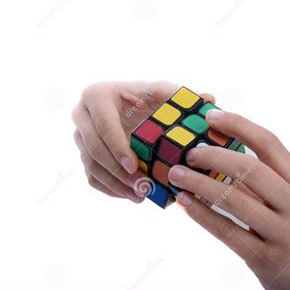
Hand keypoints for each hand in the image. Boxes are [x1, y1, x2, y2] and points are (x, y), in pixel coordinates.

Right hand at [72, 81, 213, 202]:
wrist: (136, 109)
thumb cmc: (152, 99)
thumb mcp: (165, 93)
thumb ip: (183, 95)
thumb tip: (209, 98)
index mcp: (97, 95)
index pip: (103, 124)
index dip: (117, 146)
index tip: (135, 166)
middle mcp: (82, 115)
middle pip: (93, 149)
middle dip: (118, 172)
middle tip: (142, 187)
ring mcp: (80, 137)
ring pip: (91, 166)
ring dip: (116, 184)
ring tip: (141, 195)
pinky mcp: (85, 155)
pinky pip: (92, 177)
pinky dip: (111, 189)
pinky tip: (133, 196)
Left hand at [168, 109, 289, 289]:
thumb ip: (267, 184)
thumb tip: (223, 159)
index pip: (270, 144)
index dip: (239, 125)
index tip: (212, 116)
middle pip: (249, 168)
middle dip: (214, 155)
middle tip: (188, 152)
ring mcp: (281, 232)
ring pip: (233, 199)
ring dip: (199, 183)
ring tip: (176, 174)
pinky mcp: (265, 258)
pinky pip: (227, 231)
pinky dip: (201, 215)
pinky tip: (184, 203)